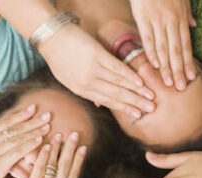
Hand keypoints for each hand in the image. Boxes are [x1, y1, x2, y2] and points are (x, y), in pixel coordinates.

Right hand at [0, 105, 50, 177]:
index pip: (4, 123)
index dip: (20, 115)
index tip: (33, 108)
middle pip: (13, 128)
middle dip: (32, 120)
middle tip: (47, 114)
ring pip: (17, 138)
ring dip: (34, 130)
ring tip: (48, 124)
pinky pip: (16, 152)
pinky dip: (29, 144)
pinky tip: (40, 140)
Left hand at [3, 131, 85, 177]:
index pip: (74, 176)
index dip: (79, 160)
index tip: (83, 147)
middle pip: (67, 169)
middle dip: (72, 150)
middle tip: (76, 134)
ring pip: (55, 167)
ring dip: (58, 149)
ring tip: (61, 135)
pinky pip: (39, 171)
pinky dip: (43, 158)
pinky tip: (46, 146)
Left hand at [38, 24, 155, 118]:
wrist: (51, 37)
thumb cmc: (60, 57)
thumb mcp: (68, 79)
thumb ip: (86, 90)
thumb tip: (100, 104)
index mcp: (81, 90)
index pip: (107, 102)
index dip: (124, 108)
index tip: (137, 115)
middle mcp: (88, 83)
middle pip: (116, 95)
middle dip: (135, 103)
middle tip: (150, 109)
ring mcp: (93, 69)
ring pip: (118, 83)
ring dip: (136, 91)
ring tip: (150, 96)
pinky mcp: (97, 55)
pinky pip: (116, 68)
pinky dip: (129, 75)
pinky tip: (140, 81)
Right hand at [129, 0, 196, 89]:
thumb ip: (187, 13)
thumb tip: (194, 26)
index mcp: (180, 18)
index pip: (186, 45)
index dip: (188, 62)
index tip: (191, 77)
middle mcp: (170, 21)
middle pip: (176, 50)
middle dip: (179, 70)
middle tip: (181, 87)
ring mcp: (156, 20)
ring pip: (163, 47)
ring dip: (166, 67)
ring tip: (169, 82)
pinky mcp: (142, 17)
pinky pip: (148, 38)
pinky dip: (151, 52)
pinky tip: (154, 65)